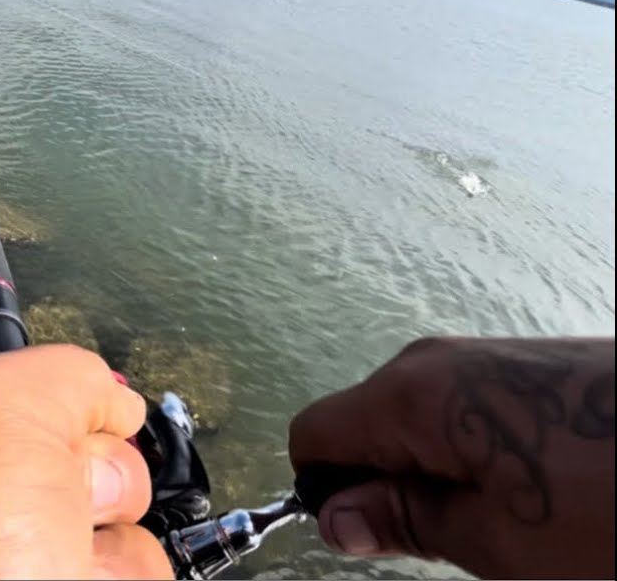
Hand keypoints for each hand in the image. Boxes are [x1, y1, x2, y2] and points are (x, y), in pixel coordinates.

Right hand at [289, 336, 614, 578]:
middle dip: (394, 485)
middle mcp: (439, 359)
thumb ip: (403, 522)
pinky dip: (486, 457)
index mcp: (412, 393)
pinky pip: (470, 411)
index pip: (314, 435)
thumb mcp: (499, 544)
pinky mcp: (533, 364)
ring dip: (446, 476)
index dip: (331, 492)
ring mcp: (490, 356)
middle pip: (367, 425)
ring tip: (521, 516)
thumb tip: (337, 516)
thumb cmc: (616, 508)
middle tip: (465, 538)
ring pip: (422, 423)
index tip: (381, 535)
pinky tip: (549, 488)